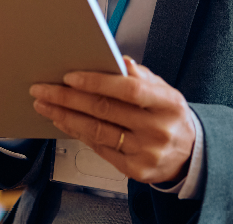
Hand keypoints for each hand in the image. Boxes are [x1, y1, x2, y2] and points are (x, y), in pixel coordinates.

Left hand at [30, 57, 195, 184]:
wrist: (189, 154)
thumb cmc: (169, 116)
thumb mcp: (165, 91)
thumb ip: (141, 77)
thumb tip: (120, 61)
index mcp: (168, 103)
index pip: (128, 90)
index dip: (97, 82)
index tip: (69, 77)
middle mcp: (158, 129)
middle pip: (105, 110)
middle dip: (68, 98)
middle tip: (43, 89)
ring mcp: (146, 152)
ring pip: (97, 131)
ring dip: (65, 117)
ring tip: (45, 105)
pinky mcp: (135, 170)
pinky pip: (99, 148)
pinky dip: (77, 133)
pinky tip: (63, 122)